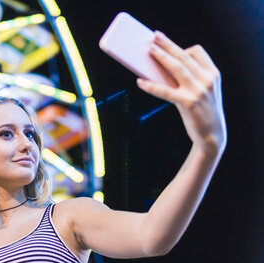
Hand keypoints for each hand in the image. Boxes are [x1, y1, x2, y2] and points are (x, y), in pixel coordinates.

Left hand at [136, 31, 226, 157]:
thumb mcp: (200, 91)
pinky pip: (165, 91)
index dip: (181, 47)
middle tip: (154, 36)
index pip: (197, 52)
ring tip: (149, 50)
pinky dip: (151, 86)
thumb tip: (159, 68)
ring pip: (176, 67)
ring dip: (161, 57)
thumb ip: (187, 79)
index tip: (166, 43)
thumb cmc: (201, 111)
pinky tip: (140, 82)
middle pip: (184, 56)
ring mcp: (199, 90)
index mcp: (213, 74)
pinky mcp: (188, 102)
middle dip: (167, 44)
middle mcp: (208, 79)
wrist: (211, 135)